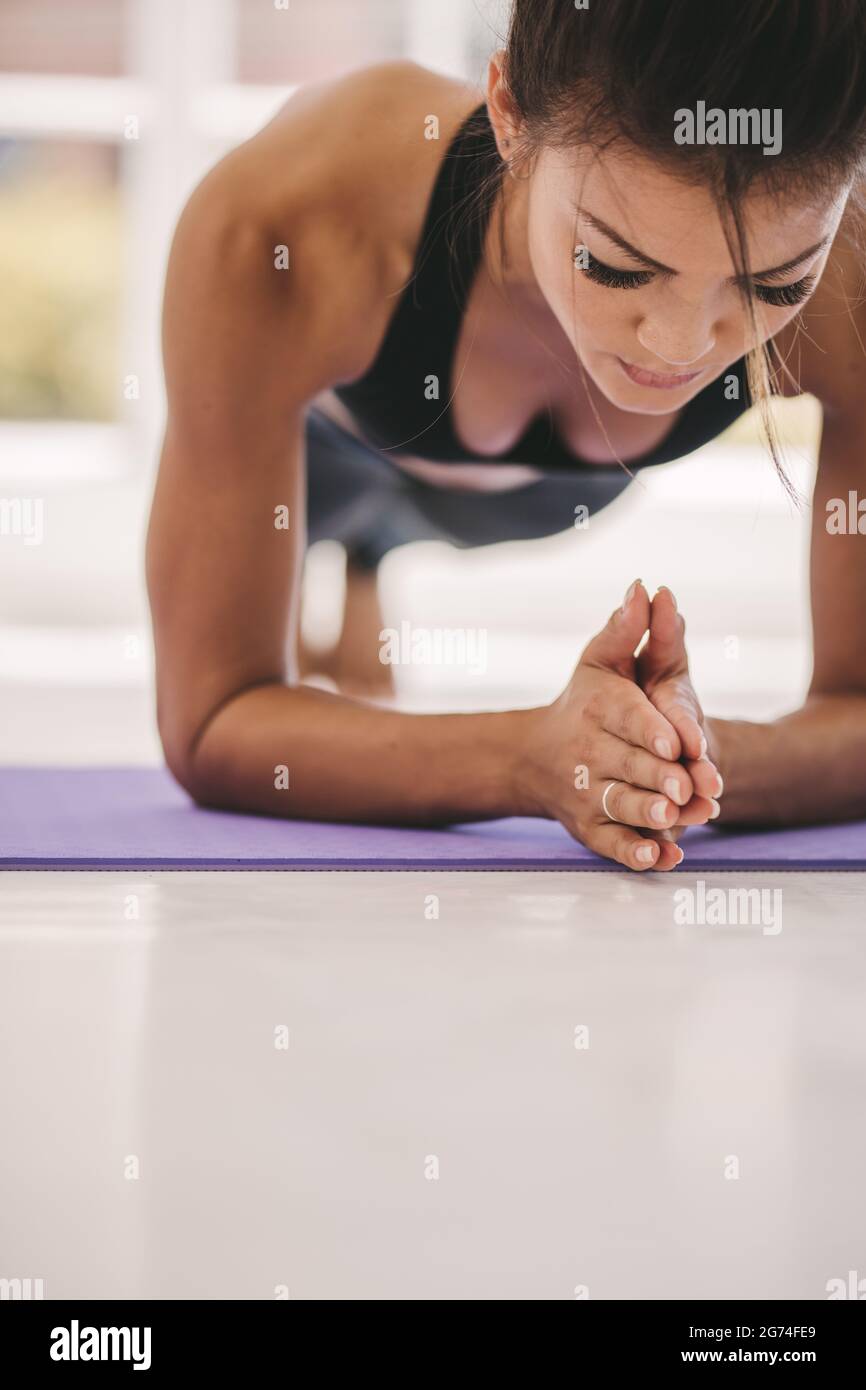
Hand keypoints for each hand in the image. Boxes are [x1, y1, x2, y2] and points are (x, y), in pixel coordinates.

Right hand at [521, 580, 715, 870]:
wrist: (534, 758)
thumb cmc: (583, 701)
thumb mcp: (599, 660)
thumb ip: (626, 630)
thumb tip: (644, 588)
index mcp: (595, 709)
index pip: (624, 717)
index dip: (649, 729)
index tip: (675, 740)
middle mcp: (587, 754)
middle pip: (626, 766)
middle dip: (655, 777)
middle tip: (683, 788)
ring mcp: (587, 795)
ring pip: (619, 807)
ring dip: (645, 817)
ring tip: (672, 820)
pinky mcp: (588, 829)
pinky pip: (611, 846)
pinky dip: (634, 856)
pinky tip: (661, 861)